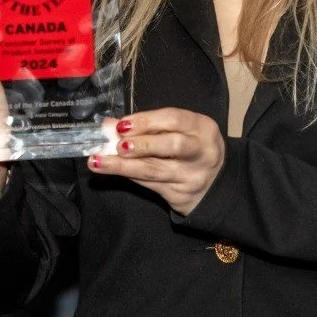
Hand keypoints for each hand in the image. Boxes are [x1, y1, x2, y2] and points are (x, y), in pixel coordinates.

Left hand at [88, 108, 225, 215]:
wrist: (216, 184)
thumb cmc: (192, 147)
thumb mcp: (180, 130)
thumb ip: (149, 126)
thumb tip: (109, 123)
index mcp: (202, 128)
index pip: (174, 120)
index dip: (146, 120)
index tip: (122, 124)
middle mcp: (201, 152)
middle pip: (171, 146)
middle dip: (141, 144)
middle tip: (117, 145)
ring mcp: (191, 176)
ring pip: (155, 170)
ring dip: (124, 166)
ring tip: (99, 161)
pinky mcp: (180, 196)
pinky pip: (150, 185)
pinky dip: (129, 176)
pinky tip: (112, 170)